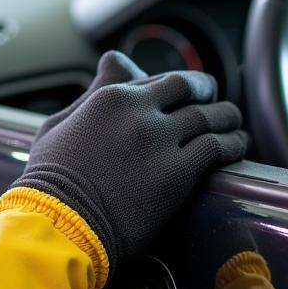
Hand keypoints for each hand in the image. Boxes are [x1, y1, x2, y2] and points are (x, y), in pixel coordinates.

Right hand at [10, 50, 245, 278]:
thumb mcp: (59, 125)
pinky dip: (233, 144)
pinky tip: (237, 148)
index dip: (181, 86)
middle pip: (190, 87)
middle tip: (217, 102)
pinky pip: (217, 148)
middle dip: (208, 92)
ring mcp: (158, 141)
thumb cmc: (50, 182)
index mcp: (110, 97)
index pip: (160, 78)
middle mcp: (137, 111)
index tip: (189, 94)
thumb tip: (113, 61)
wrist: (58, 227)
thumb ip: (92, 92)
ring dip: (227, 118)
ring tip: (234, 126)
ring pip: (210, 116)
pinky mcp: (176, 174)